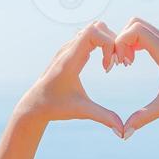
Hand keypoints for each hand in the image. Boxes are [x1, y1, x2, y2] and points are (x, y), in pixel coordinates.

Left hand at [17, 22, 123, 136]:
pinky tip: (106, 65)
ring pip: (95, 29)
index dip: (109, 44)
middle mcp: (68, 49)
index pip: (93, 33)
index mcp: (69, 60)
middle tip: (116, 64)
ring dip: (109, 42)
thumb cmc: (56, 107)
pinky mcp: (72, 51)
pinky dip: (103, 45)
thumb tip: (122, 131)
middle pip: (97, 27)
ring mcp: (69, 48)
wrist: (35, 105)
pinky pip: (91, 37)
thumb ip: (103, 117)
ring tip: (111, 65)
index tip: (111, 66)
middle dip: (113, 42)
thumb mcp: (82, 111)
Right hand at [113, 18, 158, 137]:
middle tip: (121, 62)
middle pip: (136, 22)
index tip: (120, 64)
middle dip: (121, 39)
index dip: (121, 42)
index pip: (136, 29)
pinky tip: (134, 61)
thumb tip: (124, 134)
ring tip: (127, 63)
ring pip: (141, 26)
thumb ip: (144, 117)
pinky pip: (148, 34)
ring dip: (128, 40)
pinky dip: (136, 42)